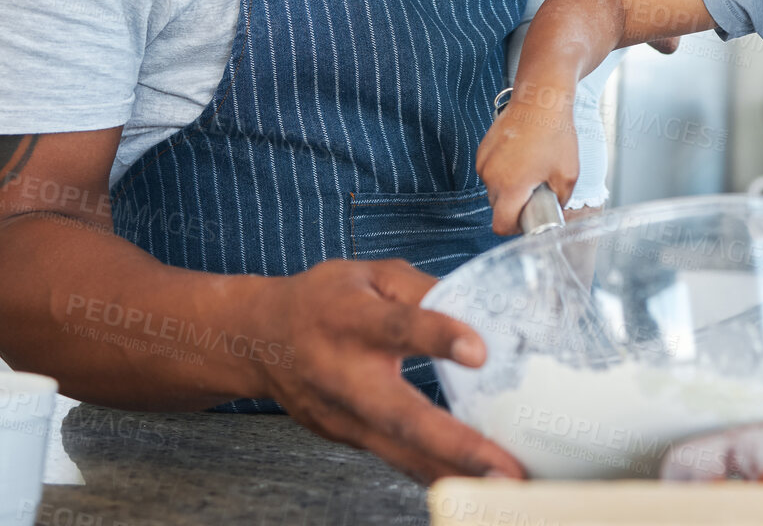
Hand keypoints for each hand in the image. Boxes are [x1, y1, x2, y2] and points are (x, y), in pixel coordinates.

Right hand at [253, 258, 525, 482]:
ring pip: (399, 450)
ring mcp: (342, 415)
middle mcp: (344, 372)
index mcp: (352, 318)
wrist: (260, 340)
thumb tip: (481, 306)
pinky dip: (431, 473)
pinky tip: (469, 484)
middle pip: (400, 413)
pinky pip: (394, 458)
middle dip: (454, 443)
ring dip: (452, 471)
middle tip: (502, 465)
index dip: (438, 338)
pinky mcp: (346, 438)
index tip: (478, 353)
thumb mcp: (370, 275)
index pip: (398, 327)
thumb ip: (423, 290)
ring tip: (501, 485)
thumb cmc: (324, 301)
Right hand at [476, 90, 579, 233]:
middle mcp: (490, 176)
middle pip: (498, 208)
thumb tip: (552, 213)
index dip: (516, 228)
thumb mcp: (568, 174)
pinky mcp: (482, 150)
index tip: (530, 218)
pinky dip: (504, 172)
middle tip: (537, 190)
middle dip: (516, 205)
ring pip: (494, 190)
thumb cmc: (555, 133)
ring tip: (531, 169)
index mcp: (510, 186)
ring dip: (509, 188)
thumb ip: (559, 201)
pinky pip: (491, 172)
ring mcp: (484, 162)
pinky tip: (522, 157)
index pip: (501, 225)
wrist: (540, 98)